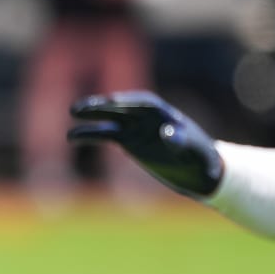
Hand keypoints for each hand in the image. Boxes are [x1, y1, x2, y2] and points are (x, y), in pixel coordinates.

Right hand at [67, 91, 223, 196]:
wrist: (198, 172)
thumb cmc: (202, 159)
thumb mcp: (196, 152)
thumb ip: (183, 141)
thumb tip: (168, 133)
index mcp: (165, 113)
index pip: (143, 103)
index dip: (128, 102)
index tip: (112, 101)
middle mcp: (147, 117)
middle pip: (122, 107)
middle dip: (103, 106)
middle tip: (82, 106)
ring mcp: (135, 128)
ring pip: (110, 119)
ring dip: (92, 115)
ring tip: (72, 112)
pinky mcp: (127, 141)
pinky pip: (105, 135)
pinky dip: (90, 134)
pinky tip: (72, 136)